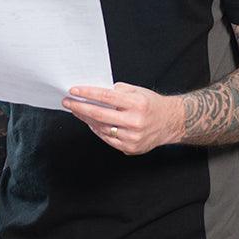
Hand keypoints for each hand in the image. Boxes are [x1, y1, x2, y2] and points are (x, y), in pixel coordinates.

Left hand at [62, 83, 182, 154]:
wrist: (171, 122)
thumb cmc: (152, 104)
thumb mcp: (138, 91)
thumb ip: (117, 91)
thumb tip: (95, 92)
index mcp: (136, 103)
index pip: (106, 97)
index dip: (87, 93)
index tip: (74, 91)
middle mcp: (135, 121)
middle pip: (100, 114)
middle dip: (80, 107)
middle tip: (67, 102)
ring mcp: (132, 136)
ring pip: (102, 128)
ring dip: (86, 119)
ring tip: (77, 111)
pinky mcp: (131, 147)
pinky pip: (108, 139)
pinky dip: (97, 130)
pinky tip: (90, 123)